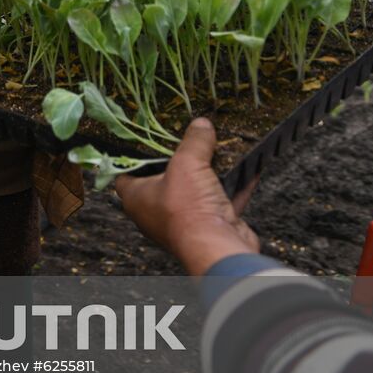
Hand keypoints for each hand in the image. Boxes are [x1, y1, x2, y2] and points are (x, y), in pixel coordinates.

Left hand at [114, 118, 260, 275]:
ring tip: (218, 152)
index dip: (131, 159)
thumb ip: (194, 141)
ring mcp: (183, 220)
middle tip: (187, 143)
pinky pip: (222, 201)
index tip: (145, 143)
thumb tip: (201, 124)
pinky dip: (235, 186)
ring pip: (195, 191)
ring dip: (209, 175)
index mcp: (137, 198)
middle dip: (178, 163)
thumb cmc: (188, 210)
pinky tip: (248, 170)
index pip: (124, 176)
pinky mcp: (209, 226)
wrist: (218, 247)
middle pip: (164, 181)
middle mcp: (155, 212)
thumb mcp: (187, 163)